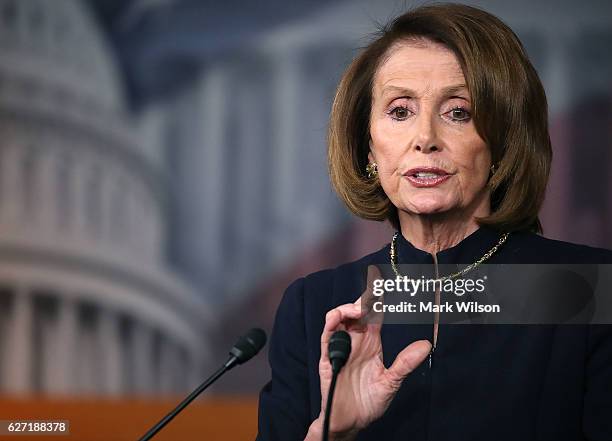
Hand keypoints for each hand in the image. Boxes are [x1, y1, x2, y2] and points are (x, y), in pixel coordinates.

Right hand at [306, 265, 430, 439]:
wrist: (351, 421)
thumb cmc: (370, 402)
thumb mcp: (392, 381)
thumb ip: (406, 362)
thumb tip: (427, 345)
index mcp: (371, 342)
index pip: (375, 313)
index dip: (378, 298)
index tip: (385, 282)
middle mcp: (355, 340)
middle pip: (356, 310)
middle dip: (364, 298)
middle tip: (375, 292)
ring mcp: (341, 346)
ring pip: (339, 317)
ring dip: (348, 308)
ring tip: (359, 309)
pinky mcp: (327, 356)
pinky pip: (326, 334)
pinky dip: (331, 322)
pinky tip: (341, 318)